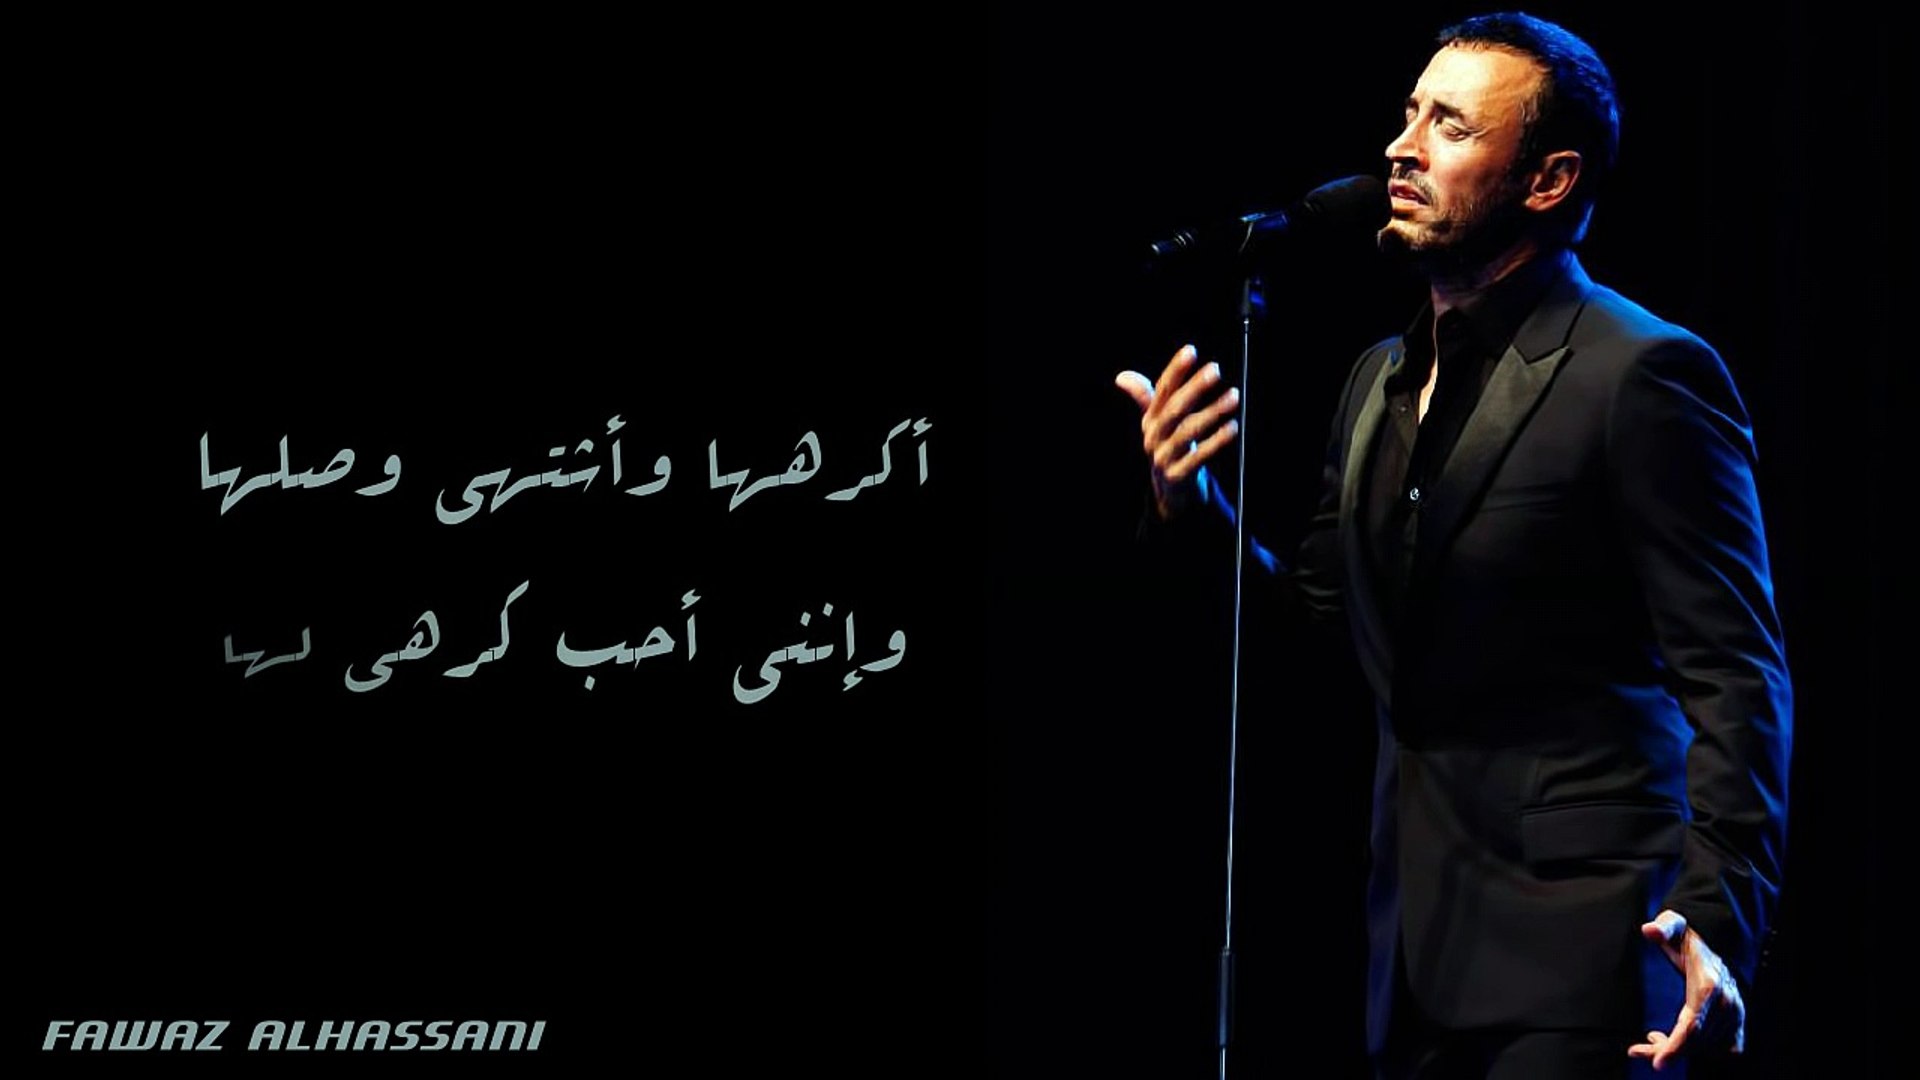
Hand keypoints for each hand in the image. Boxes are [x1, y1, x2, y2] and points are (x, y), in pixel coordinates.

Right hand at [1113, 345, 1240, 520]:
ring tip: (1233, 396)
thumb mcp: (1157, 422)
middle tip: (1215, 370)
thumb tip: (1121, 377)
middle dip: (1194, 388)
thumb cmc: (1169, 446)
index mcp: (1150, 419)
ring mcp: (1164, 456)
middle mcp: (1154, 436)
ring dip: (1212, 412)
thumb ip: (1145, 397)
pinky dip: (1215, 442)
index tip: (1190, 351)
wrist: (1170, 490)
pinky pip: (1198, 457)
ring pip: (1187, 431)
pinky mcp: (1177, 475)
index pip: (1161, 390)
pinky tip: (1232, 428)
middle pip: (1173, 409)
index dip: (1175, 371)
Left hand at [1630, 909, 1744, 1070]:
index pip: (1692, 1026)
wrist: (1720, 941)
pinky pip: (1724, 1049)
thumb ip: (1663, 927)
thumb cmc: (1688, 937)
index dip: (1675, 1048)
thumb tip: (1650, 930)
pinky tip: (1680, 1041)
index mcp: (1708, 987)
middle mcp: (1726, 1004)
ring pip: (1704, 1047)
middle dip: (1665, 1051)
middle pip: (1694, 1042)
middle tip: (1637, 1050)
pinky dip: (1700, 1050)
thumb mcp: (1673, 925)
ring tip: (1654, 1038)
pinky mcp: (1737, 1022)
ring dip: (1678, 1049)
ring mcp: (1734, 1015)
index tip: (1657, 1064)